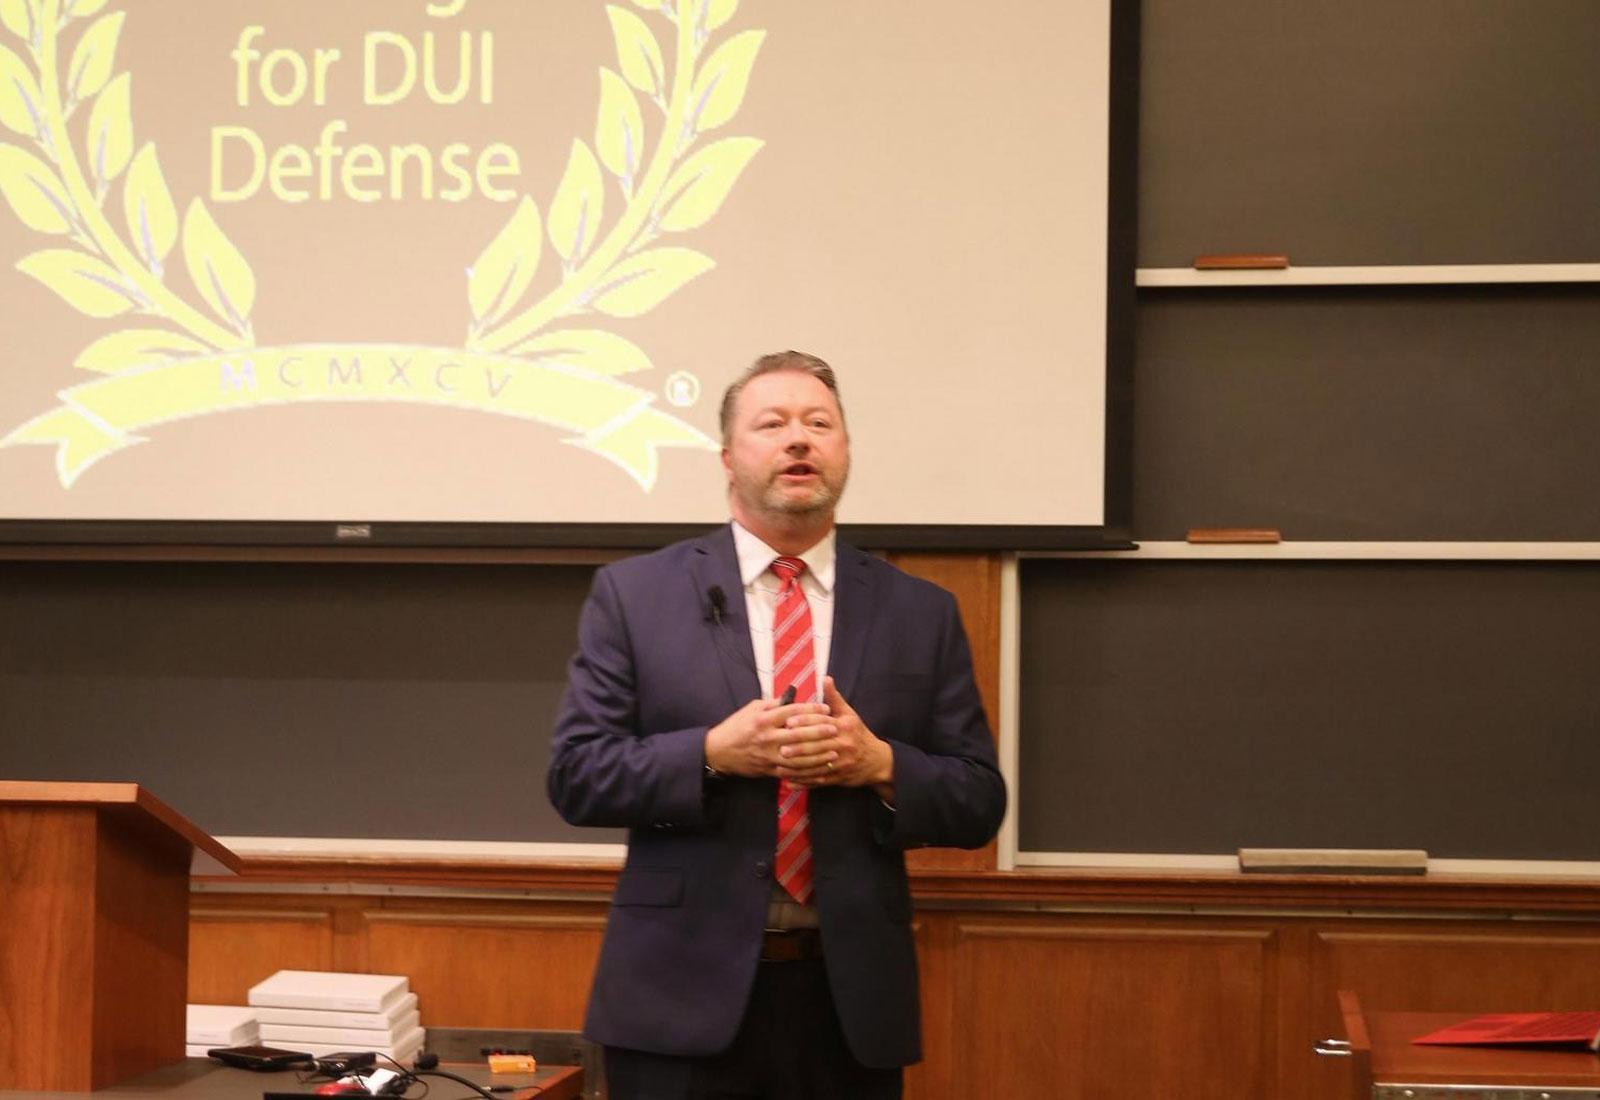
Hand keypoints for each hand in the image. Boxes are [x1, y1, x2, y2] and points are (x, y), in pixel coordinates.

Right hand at [704, 696, 830, 777]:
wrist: (718, 751)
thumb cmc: (736, 726)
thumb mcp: (752, 709)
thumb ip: (773, 704)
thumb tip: (793, 698)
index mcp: (764, 719)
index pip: (792, 712)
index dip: (812, 709)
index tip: (826, 708)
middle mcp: (767, 738)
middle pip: (799, 735)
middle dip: (819, 732)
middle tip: (835, 728)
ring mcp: (769, 756)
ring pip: (798, 757)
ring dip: (818, 755)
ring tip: (834, 751)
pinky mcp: (769, 770)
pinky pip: (791, 772)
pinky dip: (807, 773)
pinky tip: (820, 770)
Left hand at [779, 677, 894, 798]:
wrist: (877, 761)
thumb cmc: (858, 734)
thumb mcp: (849, 714)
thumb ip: (834, 698)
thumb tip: (825, 678)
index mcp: (844, 727)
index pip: (821, 723)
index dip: (804, 722)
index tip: (788, 722)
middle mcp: (843, 744)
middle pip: (817, 745)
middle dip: (798, 747)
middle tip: (780, 746)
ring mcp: (841, 763)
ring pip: (816, 765)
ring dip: (797, 767)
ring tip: (779, 765)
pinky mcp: (838, 778)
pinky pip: (818, 780)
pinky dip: (803, 782)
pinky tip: (789, 782)